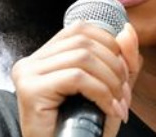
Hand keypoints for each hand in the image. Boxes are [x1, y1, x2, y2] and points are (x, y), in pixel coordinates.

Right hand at [11, 22, 141, 136]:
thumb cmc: (84, 129)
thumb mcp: (109, 89)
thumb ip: (121, 61)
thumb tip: (128, 30)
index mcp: (45, 57)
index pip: (80, 29)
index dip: (110, 45)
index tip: (125, 75)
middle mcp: (31, 61)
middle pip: (84, 41)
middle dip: (114, 66)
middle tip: (124, 95)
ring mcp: (27, 74)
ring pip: (83, 57)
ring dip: (110, 81)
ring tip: (118, 104)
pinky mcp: (31, 90)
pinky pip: (76, 78)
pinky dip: (101, 93)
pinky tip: (109, 110)